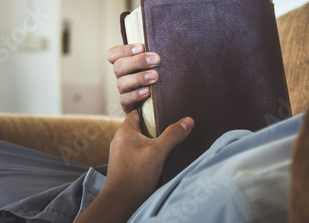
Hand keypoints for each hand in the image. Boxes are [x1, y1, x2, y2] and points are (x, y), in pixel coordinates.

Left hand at [74, 110, 193, 222]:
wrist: (121, 201)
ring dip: (152, 139)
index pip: (138, 111)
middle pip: (140, 125)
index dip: (151, 108)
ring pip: (139, 139)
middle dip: (155, 125)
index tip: (166, 107)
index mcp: (125, 131)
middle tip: (172, 123)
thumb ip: (173, 135)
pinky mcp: (125, 164)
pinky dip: (148, 150)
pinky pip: (138, 151)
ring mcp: (121, 152)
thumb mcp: (158, 152)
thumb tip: (188, 120)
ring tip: (169, 139)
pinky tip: (160, 155)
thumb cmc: (136, 175)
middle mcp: (120, 139)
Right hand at [107, 44, 160, 112]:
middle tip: (156, 60)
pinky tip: (148, 92)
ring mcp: (124, 91)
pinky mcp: (127, 105)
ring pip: (122, 83)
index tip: (142, 47)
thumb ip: (153, 55)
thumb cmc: (160, 77)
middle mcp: (122, 77)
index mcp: (125, 64)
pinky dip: (136, 95)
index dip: (125, 50)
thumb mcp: (156, 65)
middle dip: (137, 62)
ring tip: (155, 77)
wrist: (164, 102)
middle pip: (119, 67)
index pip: (113, 54)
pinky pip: (125, 100)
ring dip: (138, 78)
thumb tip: (159, 47)